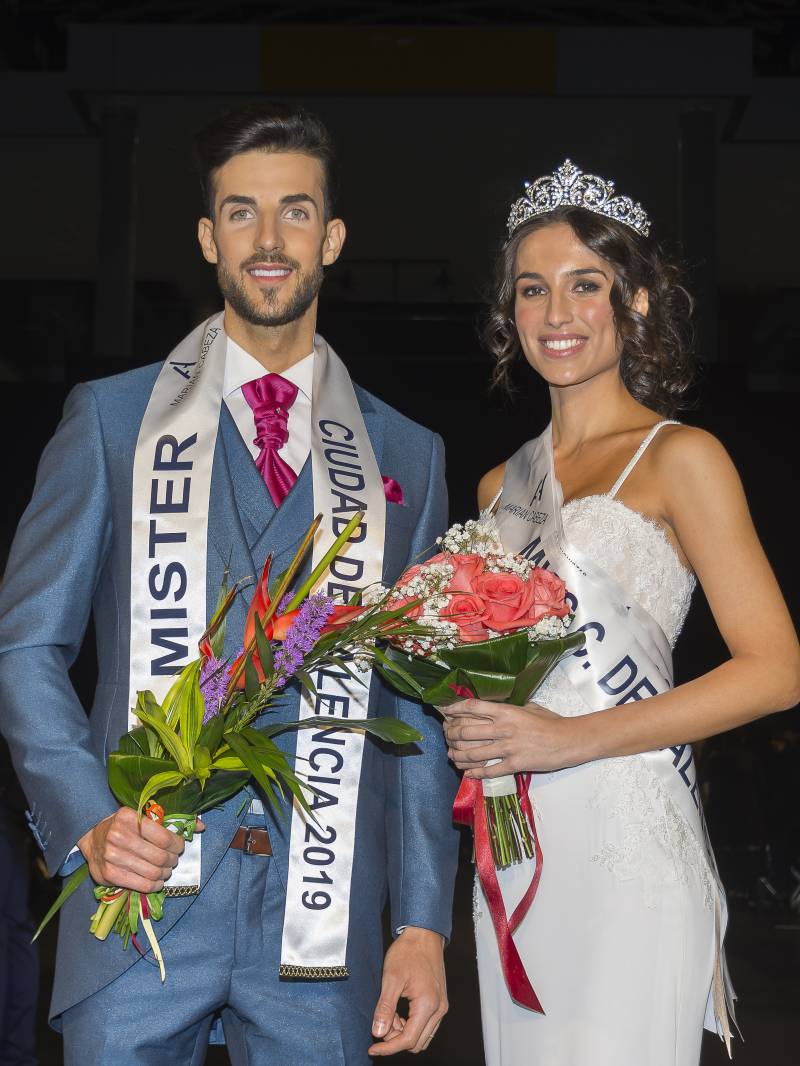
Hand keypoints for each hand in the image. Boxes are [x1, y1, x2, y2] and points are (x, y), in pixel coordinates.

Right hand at [78, 807, 201, 892]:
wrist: (92, 839)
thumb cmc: (124, 826)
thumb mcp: (144, 816)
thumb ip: (171, 819)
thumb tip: (201, 826)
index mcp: (129, 817)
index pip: (164, 837)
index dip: (178, 845)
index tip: (179, 846)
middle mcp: (118, 836)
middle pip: (160, 856)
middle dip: (172, 860)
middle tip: (173, 860)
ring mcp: (111, 856)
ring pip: (152, 872)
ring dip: (165, 874)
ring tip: (165, 870)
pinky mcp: (108, 874)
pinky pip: (141, 885)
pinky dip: (154, 886)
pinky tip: (157, 882)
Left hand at [369, 926, 447, 1055]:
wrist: (424, 934)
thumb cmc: (409, 951)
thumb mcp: (391, 978)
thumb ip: (385, 1008)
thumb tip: (378, 1033)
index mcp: (428, 1004)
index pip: (408, 1040)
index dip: (388, 1048)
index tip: (372, 1048)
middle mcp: (439, 1009)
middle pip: (416, 1042)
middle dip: (396, 1039)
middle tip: (382, 1021)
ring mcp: (441, 1006)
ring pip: (421, 1036)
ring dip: (403, 1033)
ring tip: (389, 1014)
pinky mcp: (439, 1002)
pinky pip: (425, 1025)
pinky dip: (410, 1025)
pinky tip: (398, 1011)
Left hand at [443, 698, 581, 775]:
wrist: (569, 740)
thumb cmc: (550, 722)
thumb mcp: (528, 707)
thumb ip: (509, 708)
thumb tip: (493, 708)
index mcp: (507, 711)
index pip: (473, 707)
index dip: (455, 709)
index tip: (445, 712)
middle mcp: (504, 728)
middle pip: (467, 731)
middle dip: (452, 735)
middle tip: (447, 736)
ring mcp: (508, 747)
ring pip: (473, 753)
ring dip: (458, 755)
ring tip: (452, 756)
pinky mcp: (515, 764)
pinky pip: (489, 770)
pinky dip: (475, 773)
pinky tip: (468, 773)